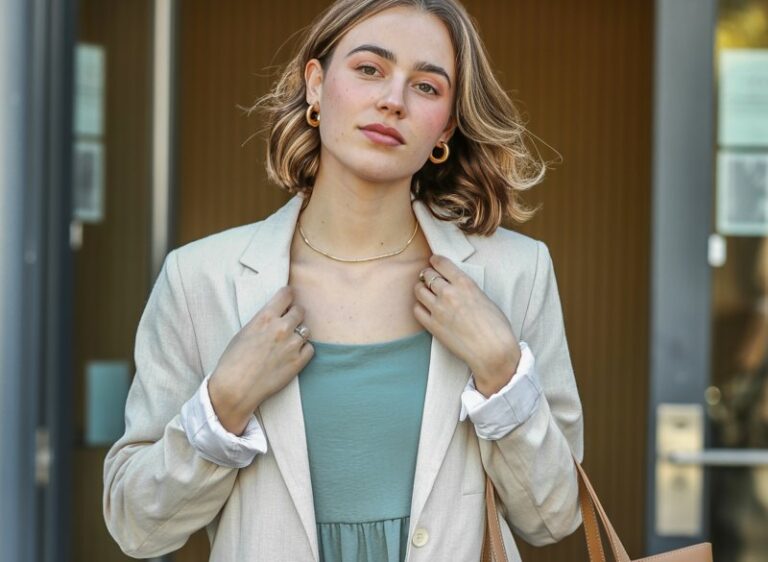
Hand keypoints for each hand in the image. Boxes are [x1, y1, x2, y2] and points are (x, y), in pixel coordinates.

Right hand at [208, 286, 313, 434]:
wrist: (236, 388)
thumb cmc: (233, 361)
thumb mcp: (244, 332)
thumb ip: (263, 321)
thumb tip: (275, 315)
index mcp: (265, 318)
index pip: (286, 294)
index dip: (288, 296)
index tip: (287, 300)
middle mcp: (282, 328)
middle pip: (300, 310)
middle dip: (294, 315)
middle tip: (287, 323)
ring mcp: (292, 345)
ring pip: (306, 329)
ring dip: (299, 333)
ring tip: (287, 343)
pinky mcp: (298, 362)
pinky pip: (310, 348)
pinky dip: (303, 350)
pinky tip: (292, 355)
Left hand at [414, 255, 520, 396]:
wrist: (492, 350)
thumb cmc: (496, 327)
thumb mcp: (485, 298)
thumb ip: (468, 290)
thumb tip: (457, 288)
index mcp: (465, 284)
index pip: (442, 263)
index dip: (435, 260)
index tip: (433, 261)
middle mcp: (449, 293)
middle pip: (427, 275)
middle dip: (427, 274)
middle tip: (428, 277)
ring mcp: (438, 310)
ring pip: (418, 290)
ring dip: (421, 288)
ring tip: (425, 291)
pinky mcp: (432, 326)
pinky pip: (417, 310)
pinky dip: (419, 306)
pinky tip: (424, 307)